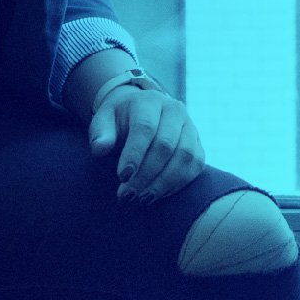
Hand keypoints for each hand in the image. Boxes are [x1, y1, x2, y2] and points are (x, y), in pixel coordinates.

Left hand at [88, 85, 205, 203]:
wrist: (142, 114)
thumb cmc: (119, 121)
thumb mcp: (104, 121)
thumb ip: (100, 134)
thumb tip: (100, 148)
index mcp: (149, 101)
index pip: (145, 127)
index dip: (135, 154)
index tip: (122, 177)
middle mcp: (174, 110)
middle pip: (165, 145)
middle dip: (146, 174)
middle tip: (127, 196)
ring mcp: (190, 127)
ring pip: (185, 157)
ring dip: (163, 182)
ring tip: (142, 199)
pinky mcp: (199, 144)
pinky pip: (195, 166)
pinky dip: (179, 184)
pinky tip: (159, 194)